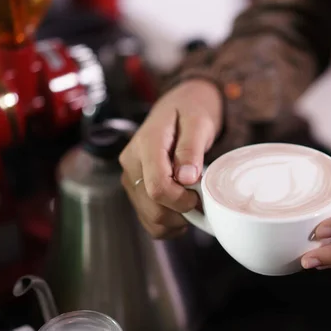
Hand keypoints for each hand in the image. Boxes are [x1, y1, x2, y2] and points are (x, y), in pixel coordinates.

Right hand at [119, 80, 222, 237]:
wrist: (179, 107)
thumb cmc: (190, 111)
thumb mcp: (198, 122)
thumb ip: (191, 148)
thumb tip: (186, 178)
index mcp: (146, 144)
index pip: (157, 187)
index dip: (181, 200)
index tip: (199, 195)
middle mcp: (131, 163)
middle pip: (152, 207)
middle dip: (181, 212)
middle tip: (200, 198)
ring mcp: (130, 178)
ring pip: (150, 218)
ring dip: (176, 220)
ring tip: (193, 202)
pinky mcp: (135, 189)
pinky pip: (148, 220)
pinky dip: (168, 223)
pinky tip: (182, 210)